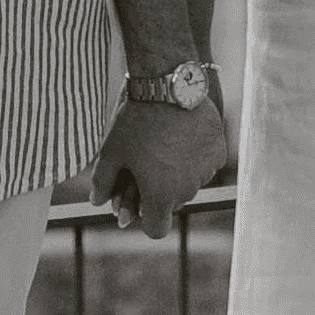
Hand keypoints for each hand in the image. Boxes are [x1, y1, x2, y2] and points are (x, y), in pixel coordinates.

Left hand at [95, 71, 226, 232]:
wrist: (167, 85)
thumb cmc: (135, 121)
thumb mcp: (111, 151)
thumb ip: (103, 182)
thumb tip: (96, 202)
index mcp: (159, 196)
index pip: (156, 229)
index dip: (145, 218)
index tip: (140, 202)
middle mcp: (186, 189)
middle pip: (171, 202)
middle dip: (160, 189)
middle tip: (147, 164)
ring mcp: (205, 171)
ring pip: (190, 183)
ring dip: (179, 172)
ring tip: (164, 145)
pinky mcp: (218, 151)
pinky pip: (206, 164)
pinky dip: (196, 156)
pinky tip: (183, 137)